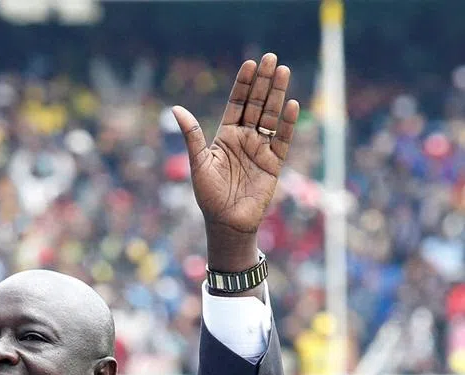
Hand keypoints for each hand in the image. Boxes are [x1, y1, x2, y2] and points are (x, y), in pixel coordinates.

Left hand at [172, 53, 299, 269]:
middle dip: (264, 82)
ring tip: (284, 71)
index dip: (243, 85)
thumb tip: (175, 108)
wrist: (226, 223)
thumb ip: (192, 135)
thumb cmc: (208, 195)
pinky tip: (292, 104)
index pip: (237, 104)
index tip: (249, 64)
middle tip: (272, 58)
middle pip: (257, 105)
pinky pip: (284, 140)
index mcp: (225, 137)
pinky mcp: (274, 163)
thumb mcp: (198, 163)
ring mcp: (261, 149)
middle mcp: (245, 139)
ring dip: (278, 95)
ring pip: (272, 117)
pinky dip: (288, 124)